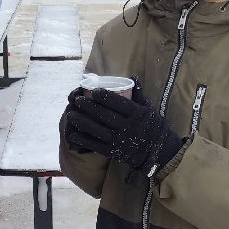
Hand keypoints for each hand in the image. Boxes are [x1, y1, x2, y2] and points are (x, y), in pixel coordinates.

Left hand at [63, 86, 183, 176]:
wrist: (157, 152)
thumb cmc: (153, 126)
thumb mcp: (149, 108)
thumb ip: (139, 93)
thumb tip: (132, 76)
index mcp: (138, 114)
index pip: (118, 103)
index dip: (104, 96)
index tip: (93, 91)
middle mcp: (128, 128)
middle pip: (104, 115)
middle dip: (88, 107)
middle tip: (77, 100)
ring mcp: (120, 141)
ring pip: (97, 130)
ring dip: (82, 122)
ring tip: (71, 114)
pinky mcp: (114, 152)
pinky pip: (96, 145)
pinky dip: (83, 140)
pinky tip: (73, 134)